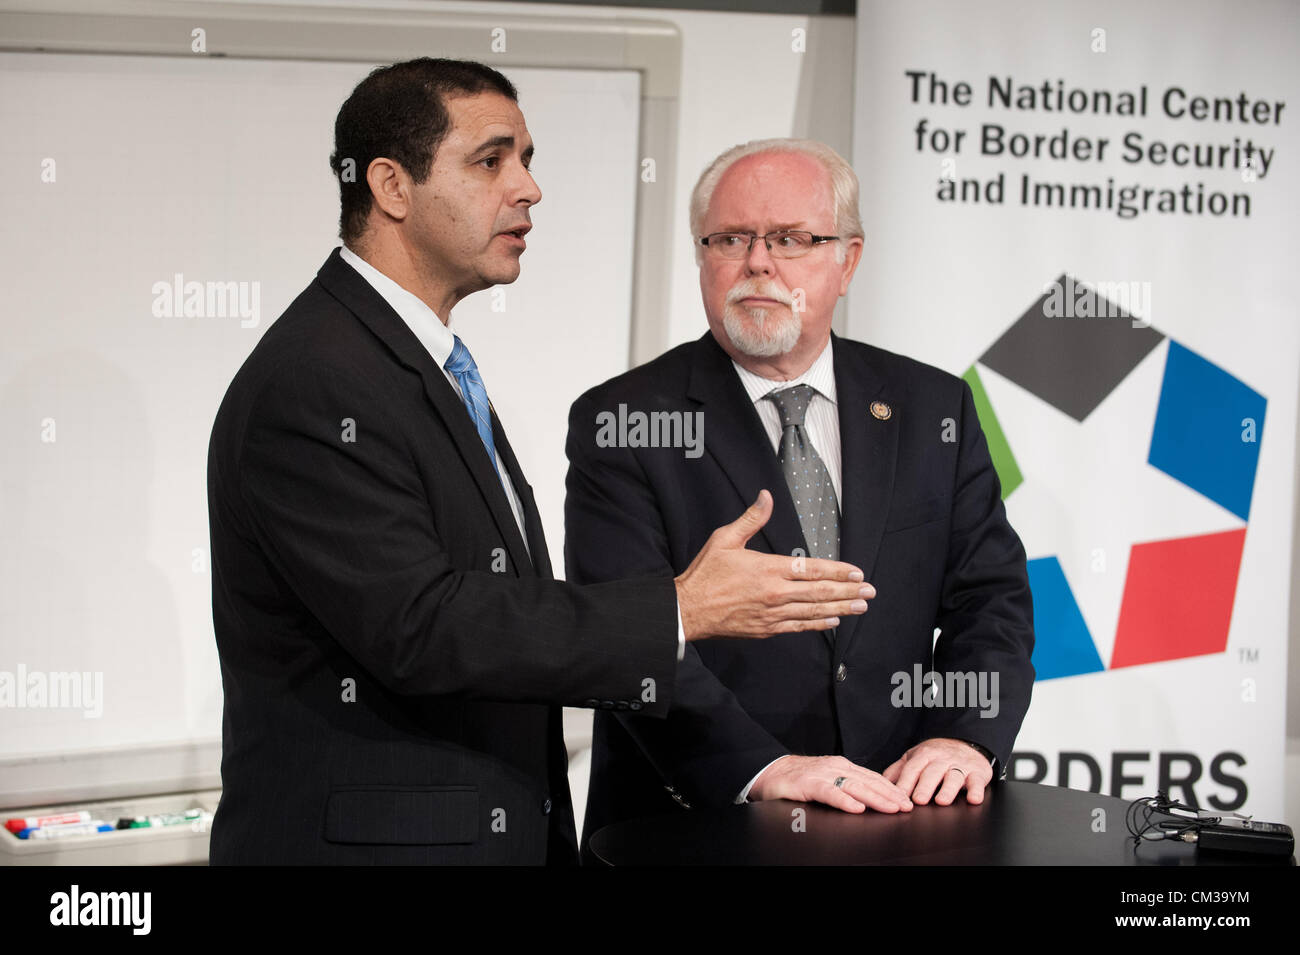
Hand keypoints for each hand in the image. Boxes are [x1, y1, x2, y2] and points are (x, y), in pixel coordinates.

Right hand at [674, 491, 873, 640]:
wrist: (688, 610)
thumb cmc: (705, 574)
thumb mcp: (725, 539)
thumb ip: (752, 519)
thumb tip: (767, 496)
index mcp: (768, 568)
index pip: (812, 569)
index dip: (838, 571)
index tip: (857, 573)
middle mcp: (775, 592)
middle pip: (820, 592)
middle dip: (848, 591)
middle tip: (870, 591)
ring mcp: (772, 613)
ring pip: (814, 611)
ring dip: (841, 608)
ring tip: (861, 607)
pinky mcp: (767, 629)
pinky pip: (799, 627)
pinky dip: (818, 623)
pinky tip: (833, 620)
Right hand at [749, 755, 912, 813]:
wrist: (769, 771)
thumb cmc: (798, 779)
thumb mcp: (827, 780)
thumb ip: (845, 786)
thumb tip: (869, 799)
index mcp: (842, 766)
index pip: (872, 777)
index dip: (891, 788)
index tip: (907, 800)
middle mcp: (835, 767)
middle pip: (868, 781)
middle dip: (890, 794)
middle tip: (907, 806)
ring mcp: (822, 775)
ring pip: (854, 786)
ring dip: (875, 797)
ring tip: (891, 807)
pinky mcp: (807, 784)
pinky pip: (829, 793)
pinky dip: (844, 800)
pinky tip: (857, 807)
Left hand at [883, 738, 993, 805]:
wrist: (966, 743)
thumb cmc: (936, 756)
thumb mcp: (914, 758)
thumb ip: (898, 770)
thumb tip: (880, 783)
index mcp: (924, 756)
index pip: (912, 769)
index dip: (905, 782)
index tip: (898, 796)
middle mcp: (942, 760)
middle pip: (932, 773)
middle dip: (925, 786)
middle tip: (918, 800)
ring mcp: (960, 766)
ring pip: (954, 777)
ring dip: (948, 789)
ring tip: (941, 801)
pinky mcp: (978, 773)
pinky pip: (978, 782)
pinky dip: (977, 790)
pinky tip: (973, 799)